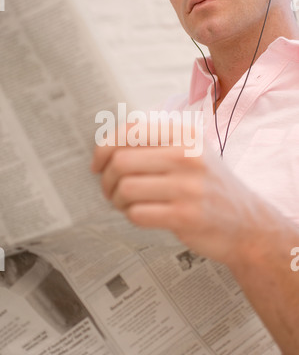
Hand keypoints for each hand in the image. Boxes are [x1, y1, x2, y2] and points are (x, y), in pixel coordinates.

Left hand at [92, 123, 260, 265]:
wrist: (247, 224)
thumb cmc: (209, 186)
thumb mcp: (192, 152)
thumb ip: (156, 143)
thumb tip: (106, 147)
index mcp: (184, 134)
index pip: (130, 130)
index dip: (104, 148)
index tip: (98, 165)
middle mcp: (187, 155)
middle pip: (121, 161)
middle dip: (106, 179)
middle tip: (110, 190)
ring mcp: (188, 186)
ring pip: (125, 188)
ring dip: (116, 200)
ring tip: (125, 203)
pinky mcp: (185, 216)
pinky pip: (137, 213)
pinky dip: (131, 215)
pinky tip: (141, 214)